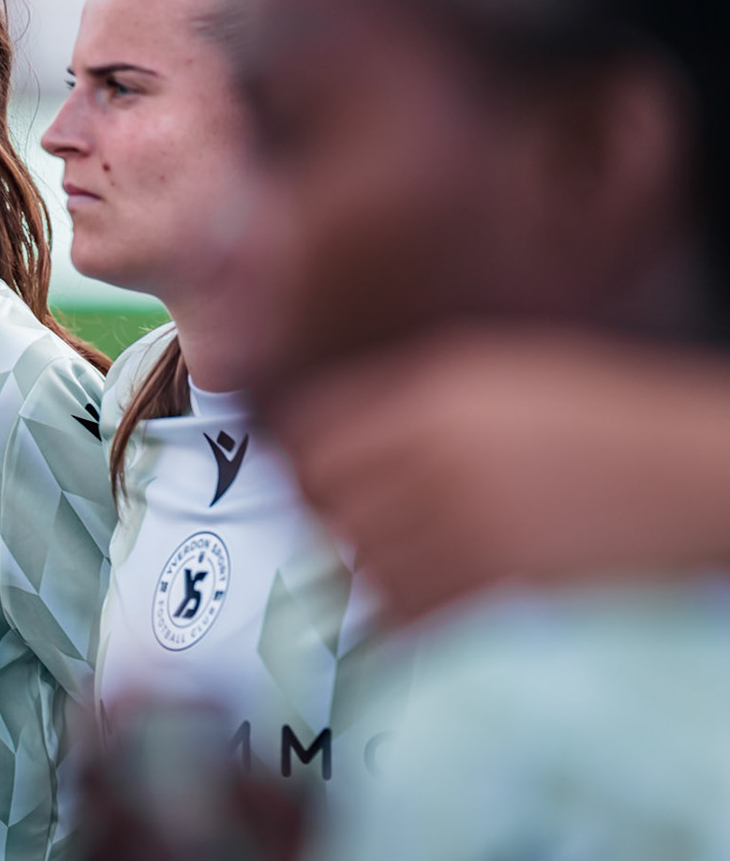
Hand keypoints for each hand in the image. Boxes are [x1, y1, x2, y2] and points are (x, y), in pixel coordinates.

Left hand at [264, 324, 729, 621]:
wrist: (699, 478)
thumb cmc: (605, 424)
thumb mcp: (500, 377)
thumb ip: (409, 400)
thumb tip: (326, 435)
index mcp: (435, 395)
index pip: (311, 434)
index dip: (299, 461)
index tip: (308, 478)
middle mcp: (438, 456)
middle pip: (323, 501)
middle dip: (327, 516)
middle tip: (350, 525)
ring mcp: (466, 524)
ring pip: (357, 560)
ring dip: (366, 565)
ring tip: (406, 555)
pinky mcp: (497, 587)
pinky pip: (403, 611)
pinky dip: (399, 611)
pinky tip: (429, 595)